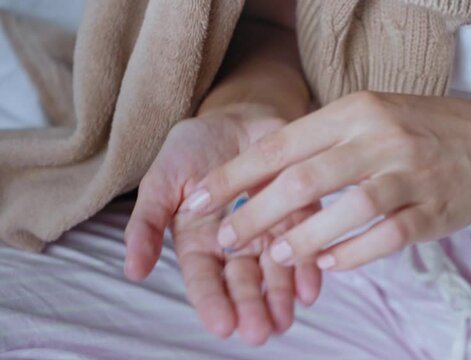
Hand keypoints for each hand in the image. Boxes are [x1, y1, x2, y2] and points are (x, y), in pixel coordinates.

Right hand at [123, 105, 321, 344]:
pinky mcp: (300, 211)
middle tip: (259, 333)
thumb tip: (132, 270)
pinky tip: (311, 288)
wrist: (234, 116)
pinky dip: (309, 266)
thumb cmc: (192, 149)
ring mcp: (270, 230)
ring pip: (275, 270)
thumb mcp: (162, 181)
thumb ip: (147, 224)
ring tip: (284, 319)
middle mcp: (236, 245)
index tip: (222, 325)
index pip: (203, 280)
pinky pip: (306, 241)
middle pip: (242, 283)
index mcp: (199, 242)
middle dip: (251, 308)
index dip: (212, 302)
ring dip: (280, 296)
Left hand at [182, 92, 470, 269]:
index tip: (201, 199)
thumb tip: (266, 177)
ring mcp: (410, 174)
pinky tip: (328, 264)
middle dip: (255, 214)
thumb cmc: (423, 129)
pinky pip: (386, 237)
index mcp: (356, 111)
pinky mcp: (433, 209)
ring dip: (303, 239)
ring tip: (274, 256)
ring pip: (346, 212)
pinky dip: (352, 254)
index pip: (281, 144)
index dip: (235, 176)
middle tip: (224, 239)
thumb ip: (324, 141)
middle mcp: (380, 138)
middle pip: (304, 180)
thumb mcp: (372, 116)